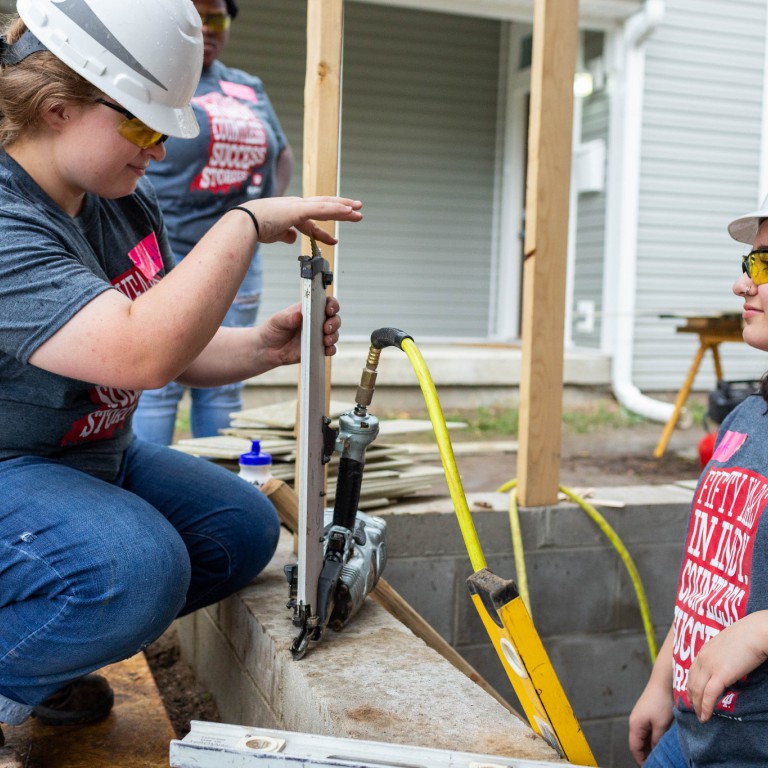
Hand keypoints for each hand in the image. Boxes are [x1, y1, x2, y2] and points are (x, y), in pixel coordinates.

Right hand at [244, 196, 361, 244]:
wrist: (243, 223)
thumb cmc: (253, 229)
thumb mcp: (273, 234)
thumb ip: (284, 235)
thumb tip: (292, 238)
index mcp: (290, 213)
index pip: (312, 221)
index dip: (324, 232)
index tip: (334, 240)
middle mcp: (296, 206)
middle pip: (324, 206)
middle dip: (341, 209)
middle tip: (356, 210)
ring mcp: (297, 205)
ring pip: (326, 205)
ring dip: (344, 208)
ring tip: (358, 211)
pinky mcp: (298, 209)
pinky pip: (321, 208)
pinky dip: (336, 208)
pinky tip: (347, 210)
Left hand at [259, 297, 340, 366]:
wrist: (267, 350)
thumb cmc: (272, 330)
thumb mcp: (277, 321)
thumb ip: (287, 318)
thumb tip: (298, 316)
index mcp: (308, 310)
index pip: (326, 303)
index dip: (332, 305)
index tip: (329, 310)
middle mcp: (316, 322)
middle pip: (334, 318)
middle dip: (334, 322)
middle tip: (326, 328)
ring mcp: (318, 336)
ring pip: (334, 333)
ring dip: (333, 336)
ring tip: (325, 340)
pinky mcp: (317, 349)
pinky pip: (330, 349)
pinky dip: (331, 349)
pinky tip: (327, 350)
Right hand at [628, 677, 673, 764]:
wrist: (663, 682)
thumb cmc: (661, 703)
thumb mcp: (660, 726)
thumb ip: (656, 741)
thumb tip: (654, 752)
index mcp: (635, 725)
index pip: (634, 748)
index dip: (641, 761)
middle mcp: (635, 722)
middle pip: (637, 744)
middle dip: (644, 755)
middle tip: (656, 764)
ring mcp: (640, 717)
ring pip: (642, 738)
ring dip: (648, 748)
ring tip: (659, 757)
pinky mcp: (646, 714)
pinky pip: (646, 731)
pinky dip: (651, 740)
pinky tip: (660, 744)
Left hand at [687, 611, 767, 721]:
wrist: (756, 632)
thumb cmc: (749, 636)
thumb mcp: (730, 645)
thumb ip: (724, 655)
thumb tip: (729, 665)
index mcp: (705, 650)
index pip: (693, 671)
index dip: (692, 685)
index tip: (693, 695)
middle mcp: (703, 657)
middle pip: (692, 682)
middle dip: (692, 698)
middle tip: (695, 710)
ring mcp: (710, 666)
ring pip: (698, 690)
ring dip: (698, 706)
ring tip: (701, 717)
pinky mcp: (720, 674)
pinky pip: (709, 695)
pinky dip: (705, 707)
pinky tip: (706, 717)